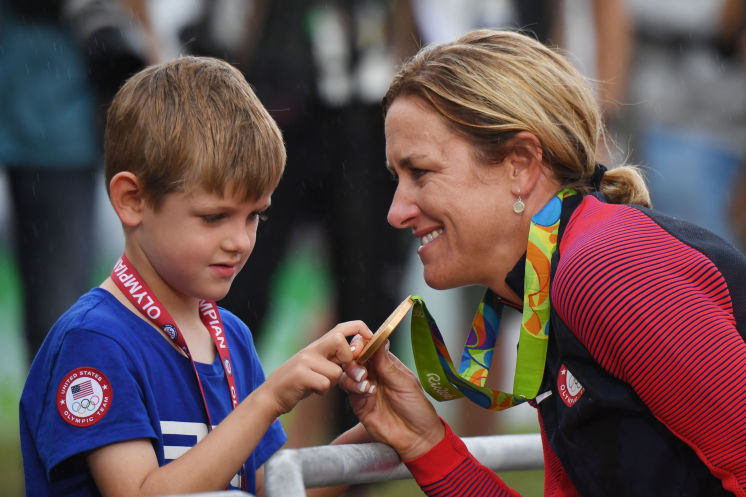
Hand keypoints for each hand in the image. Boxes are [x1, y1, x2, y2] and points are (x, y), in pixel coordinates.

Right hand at [260, 320, 371, 415]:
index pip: (342, 328)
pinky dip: (322, 391)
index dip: (360, 329)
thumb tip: (359, 353)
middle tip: (344, 370)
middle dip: (348, 357)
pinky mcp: (300, 375)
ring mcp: (304, 361)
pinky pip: (325, 384)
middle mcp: (312, 349)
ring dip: (332, 383)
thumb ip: (335, 359)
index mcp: (319, 345)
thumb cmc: (300, 382)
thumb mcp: (318, 366)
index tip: (369, 338)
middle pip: (340, 340)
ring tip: (319, 384)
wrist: (271, 395)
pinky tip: (312, 390)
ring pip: (336, 371)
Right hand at [340, 341, 444, 460]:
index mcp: (387, 364)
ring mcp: (365, 387)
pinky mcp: (358, 402)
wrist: (416, 438)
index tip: (359, 344)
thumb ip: (388, 365)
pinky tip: (366, 391)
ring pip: (347, 372)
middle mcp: (374, 373)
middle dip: (353, 358)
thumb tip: (380, 340)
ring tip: (365, 381)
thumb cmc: (417, 409)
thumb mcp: (405, 383)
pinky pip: (348, 389)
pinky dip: (353, 386)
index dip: (363, 343)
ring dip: (352, 372)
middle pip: (355, 357)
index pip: (370, 347)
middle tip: (359, 364)